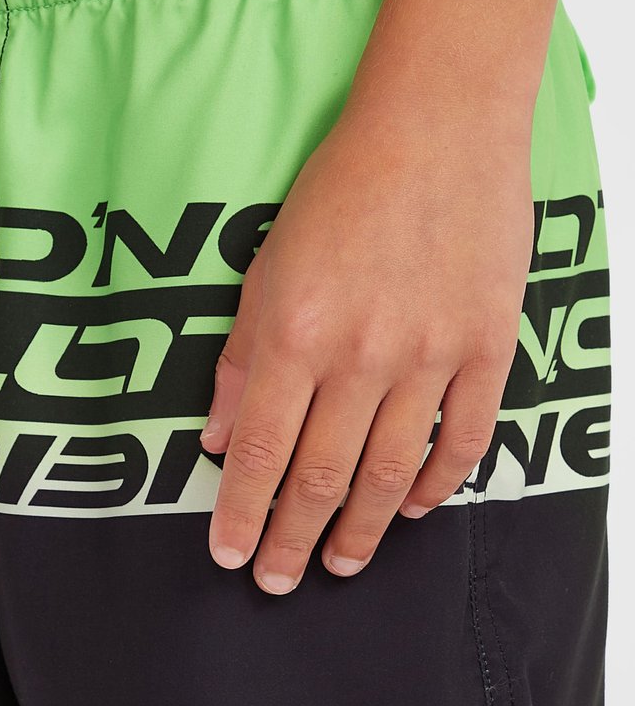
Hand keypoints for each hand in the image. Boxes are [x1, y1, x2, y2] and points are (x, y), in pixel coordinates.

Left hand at [201, 97, 534, 592]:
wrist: (439, 125)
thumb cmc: (342, 188)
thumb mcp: (267, 267)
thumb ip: (242, 359)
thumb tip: (218, 438)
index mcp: (296, 334)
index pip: (260, 452)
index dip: (241, 512)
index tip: (229, 554)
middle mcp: (361, 356)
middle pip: (321, 476)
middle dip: (293, 538)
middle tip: (277, 580)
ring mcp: (430, 355)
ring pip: (389, 471)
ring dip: (361, 528)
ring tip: (342, 563)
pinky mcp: (486, 346)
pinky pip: (463, 436)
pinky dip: (435, 481)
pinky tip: (411, 506)